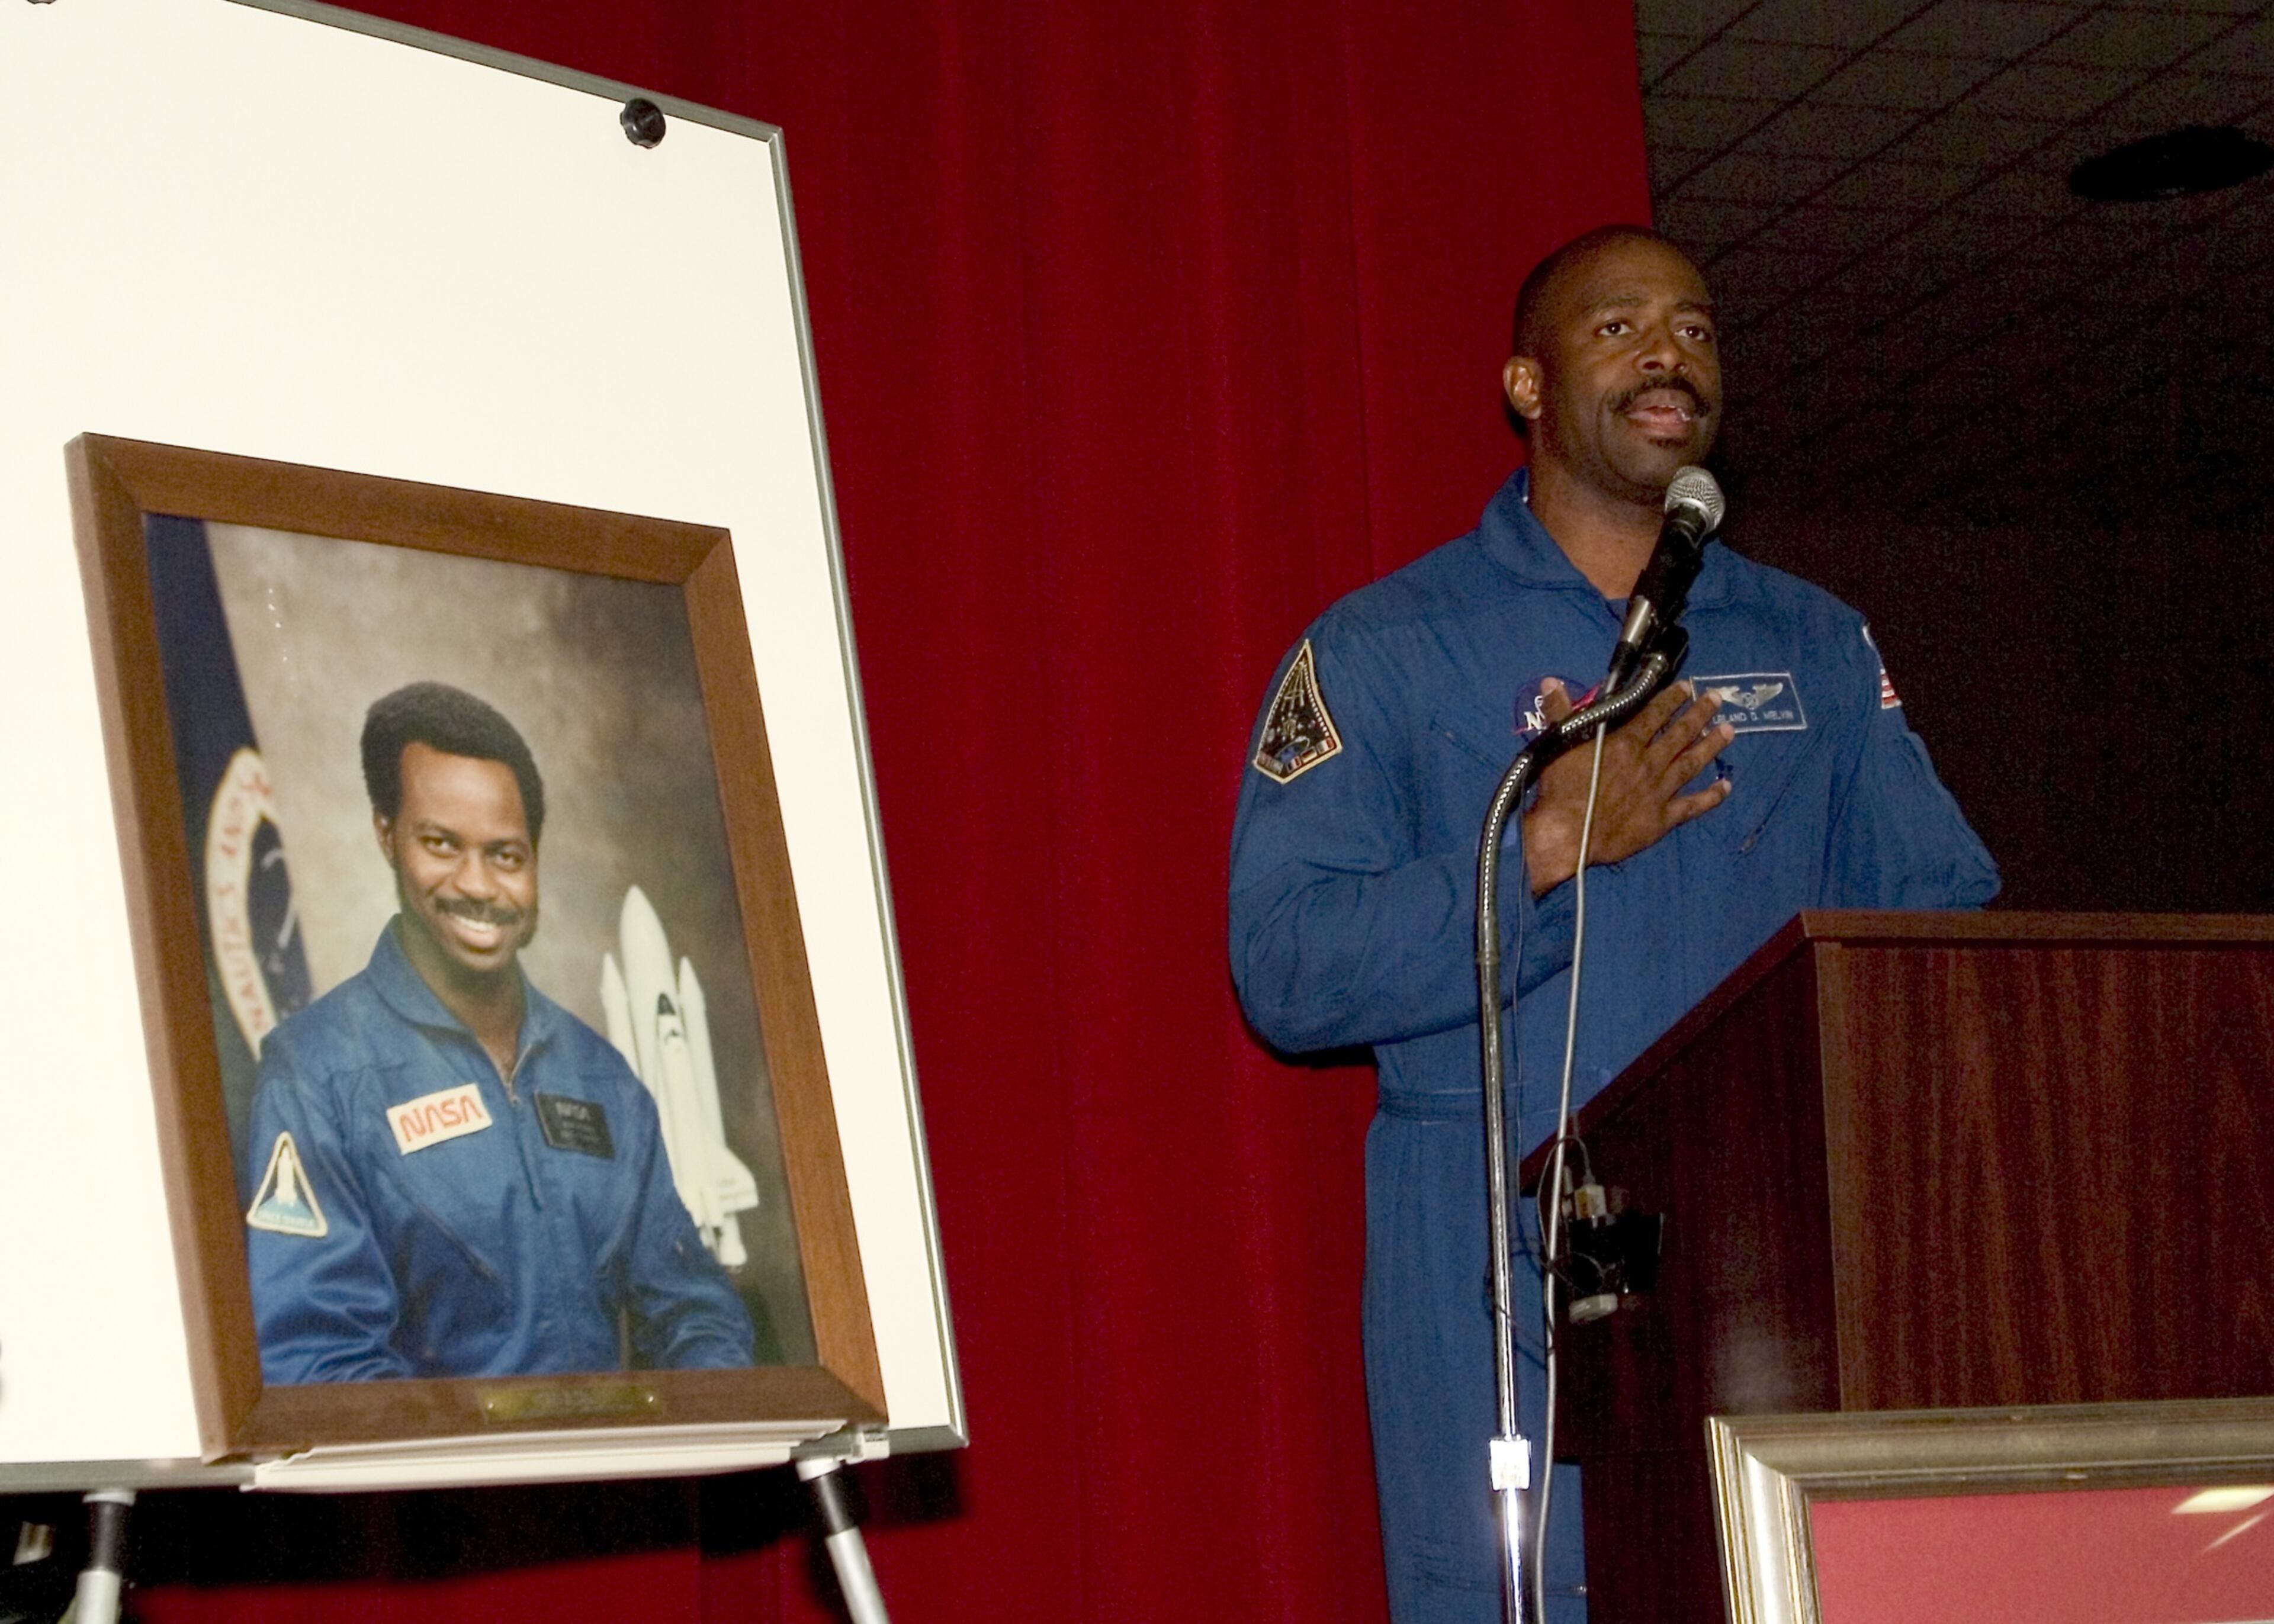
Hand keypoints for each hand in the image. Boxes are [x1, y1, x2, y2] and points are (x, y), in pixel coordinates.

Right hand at [1521, 679, 1732, 895]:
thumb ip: (1560, 713)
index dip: (1672, 698)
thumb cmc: (1560, 790)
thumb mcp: (1557, 745)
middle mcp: (1648, 762)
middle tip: (1718, 699)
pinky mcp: (1661, 818)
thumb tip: (1550, 681)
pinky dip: (1711, 796)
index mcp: (1625, 743)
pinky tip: (1727, 786)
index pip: (1654, 714)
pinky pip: (1692, 806)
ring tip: (1730, 731)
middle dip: (1699, 714)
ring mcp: (1659, 791)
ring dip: (1711, 746)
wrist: (1568, 836)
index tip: (1688, 687)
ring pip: (1691, 764)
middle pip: (1680, 734)